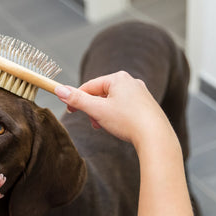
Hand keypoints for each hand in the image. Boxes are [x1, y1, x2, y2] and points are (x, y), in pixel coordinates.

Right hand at [54, 71, 173, 149]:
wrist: (156, 137)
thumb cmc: (127, 121)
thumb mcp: (97, 110)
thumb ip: (77, 100)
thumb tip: (59, 89)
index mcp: (118, 78)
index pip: (90, 86)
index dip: (77, 99)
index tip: (69, 111)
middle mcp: (131, 81)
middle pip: (101, 93)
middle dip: (93, 109)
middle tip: (92, 122)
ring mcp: (141, 93)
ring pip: (113, 102)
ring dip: (103, 114)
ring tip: (105, 127)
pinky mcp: (147, 105)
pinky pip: (124, 107)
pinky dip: (116, 116)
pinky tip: (118, 128)